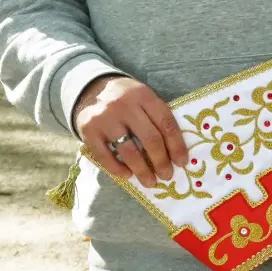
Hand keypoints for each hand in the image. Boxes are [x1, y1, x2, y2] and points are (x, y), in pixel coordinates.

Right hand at [72, 75, 187, 188]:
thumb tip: (175, 151)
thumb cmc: (125, 98)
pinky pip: (105, 156)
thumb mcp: (142, 97)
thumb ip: (156, 117)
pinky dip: (118, 169)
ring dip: (142, 171)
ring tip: (150, 182)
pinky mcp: (89, 131)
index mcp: (143, 95)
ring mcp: (105, 118)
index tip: (182, 162)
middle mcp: (125, 105)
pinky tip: (127, 175)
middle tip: (166, 175)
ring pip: (129, 151)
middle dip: (161, 162)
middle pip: (150, 139)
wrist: (90, 89)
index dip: (177, 145)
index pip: (166, 123)